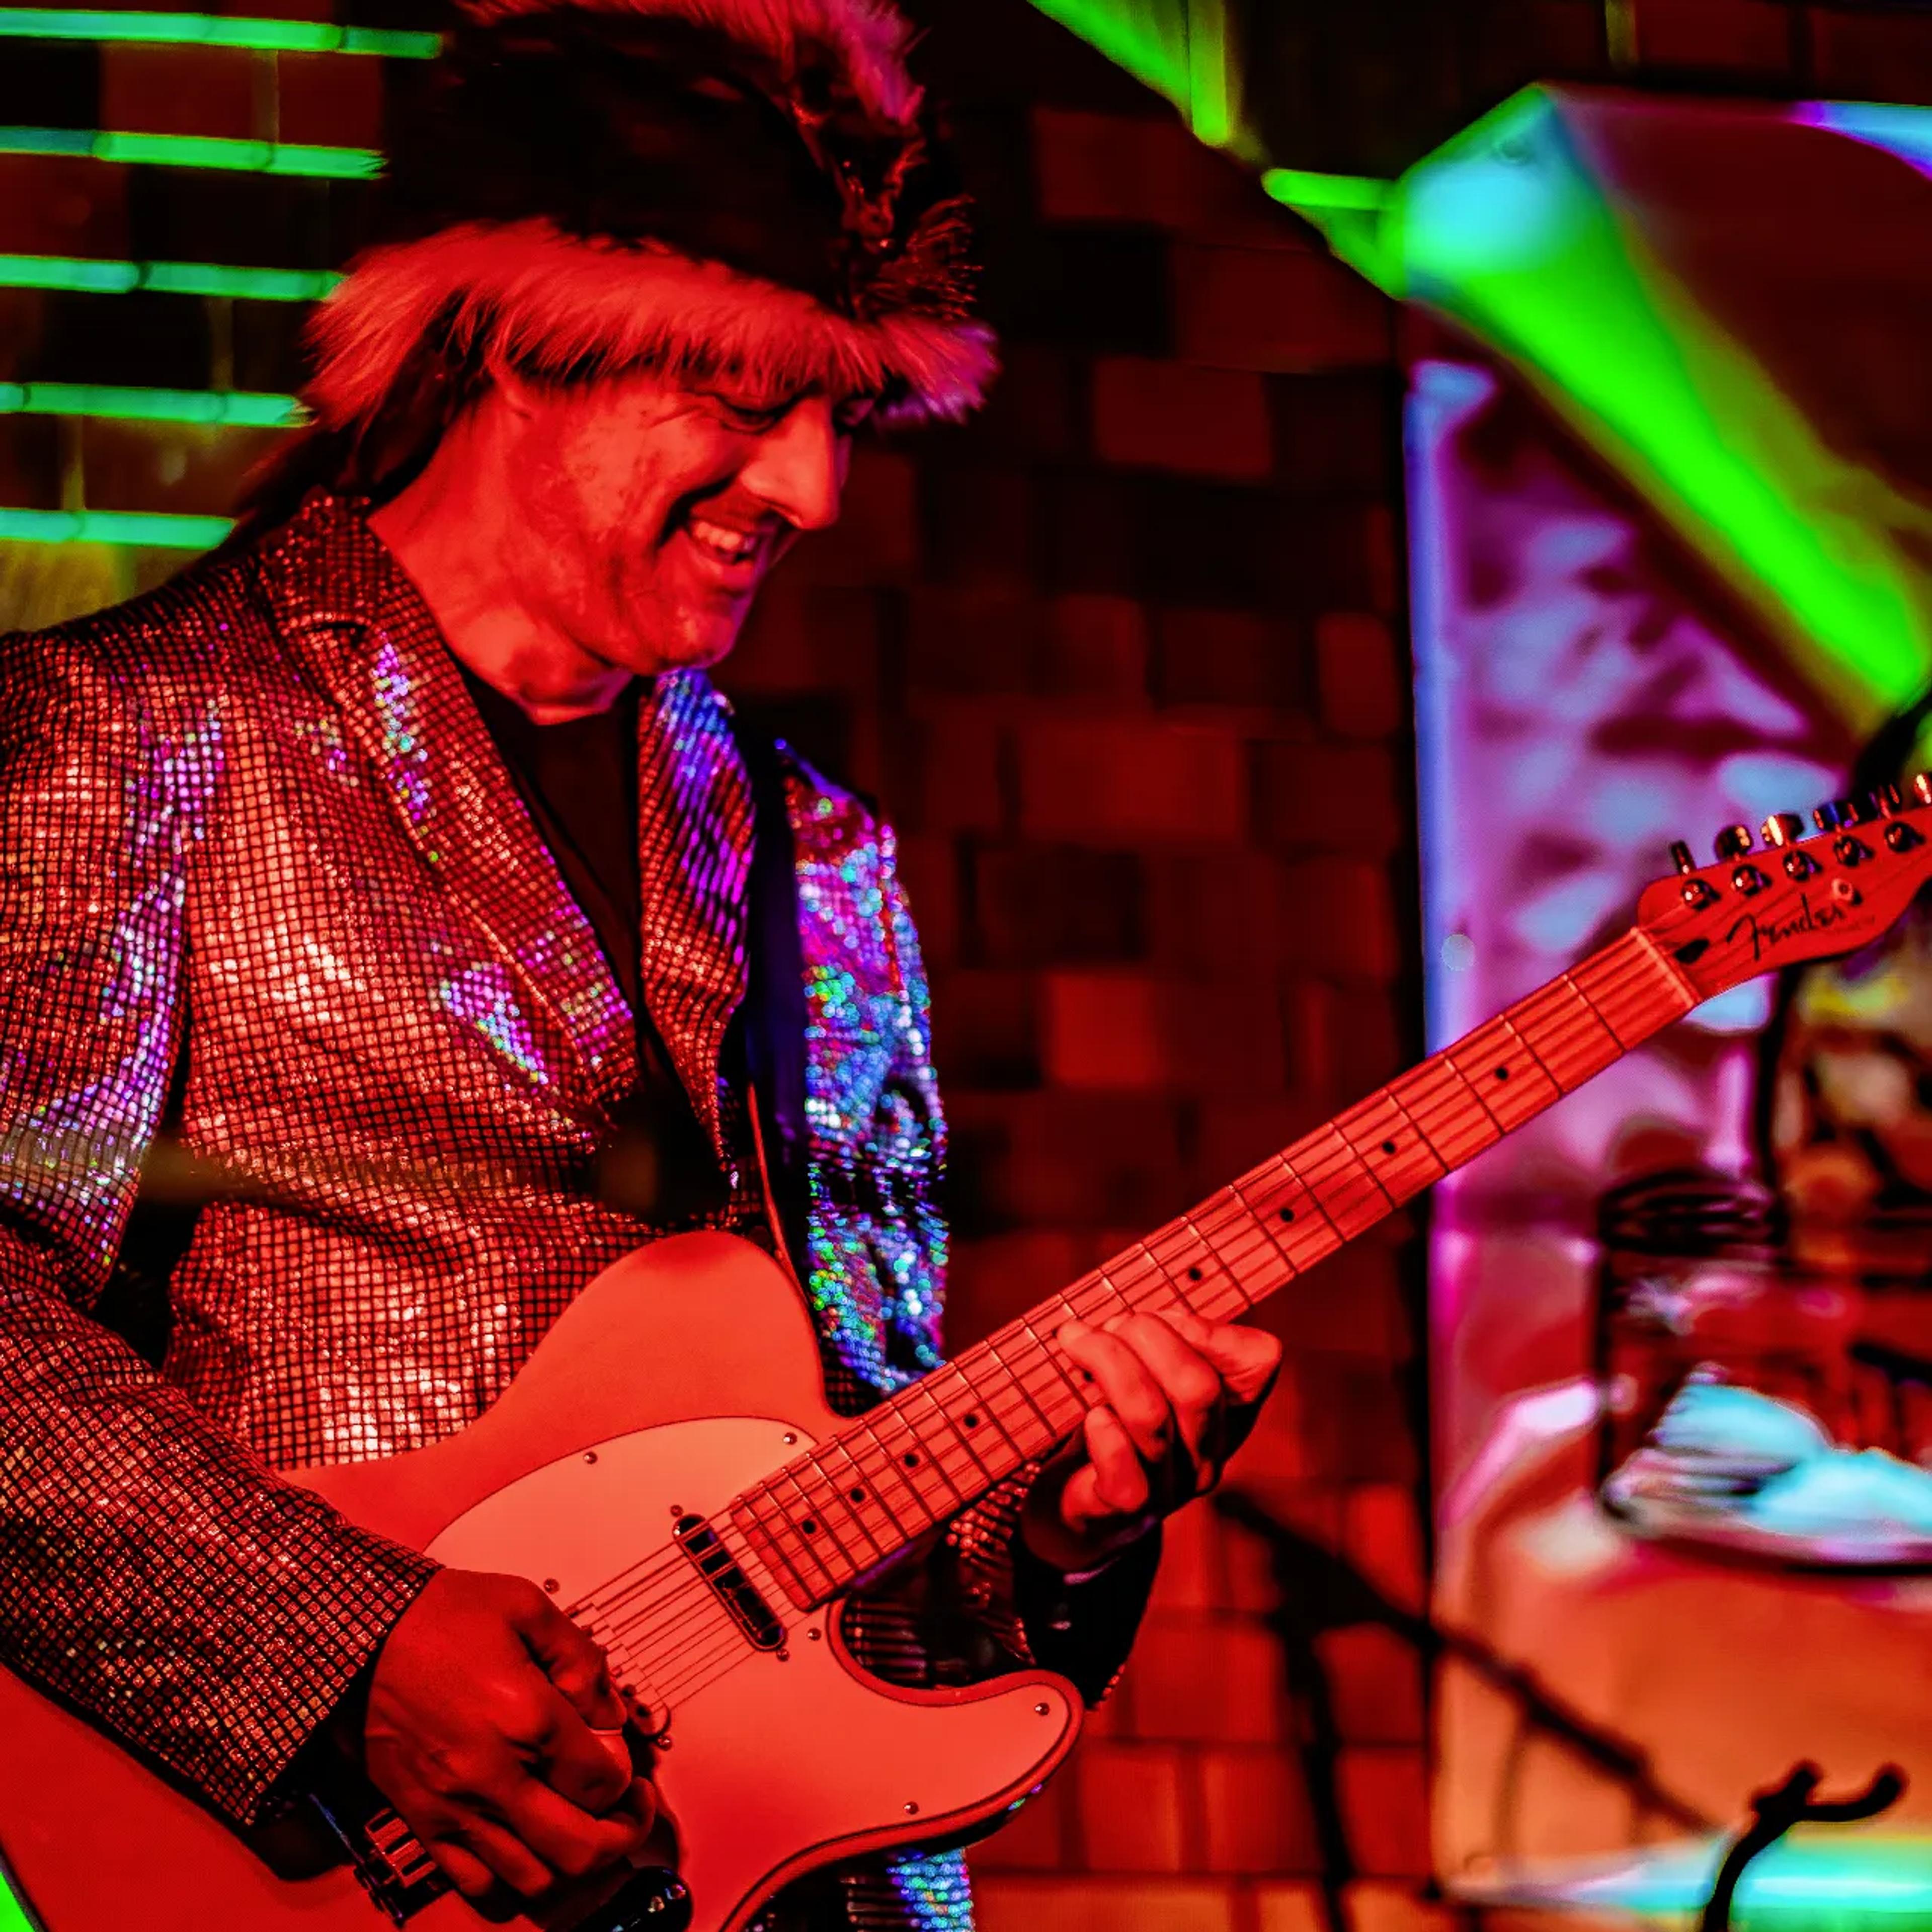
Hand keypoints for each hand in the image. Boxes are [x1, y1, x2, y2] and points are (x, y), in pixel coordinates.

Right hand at [362, 1569, 659, 1914]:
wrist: (358, 1635)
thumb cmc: (436, 1617)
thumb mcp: (527, 1606)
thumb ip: (581, 1659)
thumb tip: (609, 1710)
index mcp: (526, 1717)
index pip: (603, 1780)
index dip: (625, 1773)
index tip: (621, 1757)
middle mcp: (493, 1774)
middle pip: (580, 1846)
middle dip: (620, 1833)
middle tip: (629, 1810)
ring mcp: (455, 1807)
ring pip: (536, 1879)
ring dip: (572, 1862)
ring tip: (584, 1829)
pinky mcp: (424, 1822)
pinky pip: (478, 1885)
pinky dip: (513, 1879)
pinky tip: (529, 1847)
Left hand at [1021, 1308, 1281, 1574]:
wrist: (1087, 1503)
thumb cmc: (1116, 1414)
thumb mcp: (1146, 1365)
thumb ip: (1151, 1337)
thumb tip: (1122, 1321)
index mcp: (1230, 1409)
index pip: (1259, 1359)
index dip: (1205, 1327)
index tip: (1156, 1317)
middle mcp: (1210, 1452)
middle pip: (1198, 1386)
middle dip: (1142, 1336)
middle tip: (1099, 1327)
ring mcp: (1173, 1487)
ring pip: (1152, 1417)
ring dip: (1108, 1366)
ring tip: (1076, 1346)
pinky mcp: (1127, 1511)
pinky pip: (1126, 1473)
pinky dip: (1105, 1437)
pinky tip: (1092, 1417)